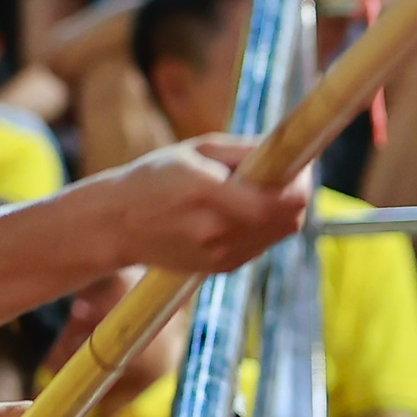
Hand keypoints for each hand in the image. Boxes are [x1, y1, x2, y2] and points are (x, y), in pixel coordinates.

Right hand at [110, 142, 311, 276]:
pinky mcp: (222, 267)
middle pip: (289, 219)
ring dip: (281, 209)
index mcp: (206, 193)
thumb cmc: (155, 178)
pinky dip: (263, 225)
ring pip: (280, 232)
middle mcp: (216, 230)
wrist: (117, 226)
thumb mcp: (195, 149)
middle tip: (282, 173)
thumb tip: (288, 150)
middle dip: (295, 193)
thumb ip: (244, 151)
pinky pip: (262, 244)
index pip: (279, 201)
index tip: (296, 163)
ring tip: (256, 190)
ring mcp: (220, 254)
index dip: (299, 181)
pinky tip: (240, 211)